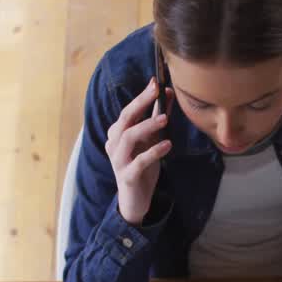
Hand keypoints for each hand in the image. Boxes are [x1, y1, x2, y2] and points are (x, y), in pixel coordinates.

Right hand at [106, 78, 171, 225]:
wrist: (135, 200)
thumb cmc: (142, 167)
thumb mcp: (152, 140)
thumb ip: (158, 117)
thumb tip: (168, 92)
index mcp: (118, 134)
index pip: (129, 110)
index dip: (142, 96)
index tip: (156, 81)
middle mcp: (114, 144)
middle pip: (125, 119)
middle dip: (141, 103)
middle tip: (158, 90)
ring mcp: (118, 160)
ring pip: (128, 138)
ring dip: (147, 126)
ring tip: (165, 119)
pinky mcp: (127, 177)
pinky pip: (138, 162)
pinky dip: (153, 152)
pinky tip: (168, 145)